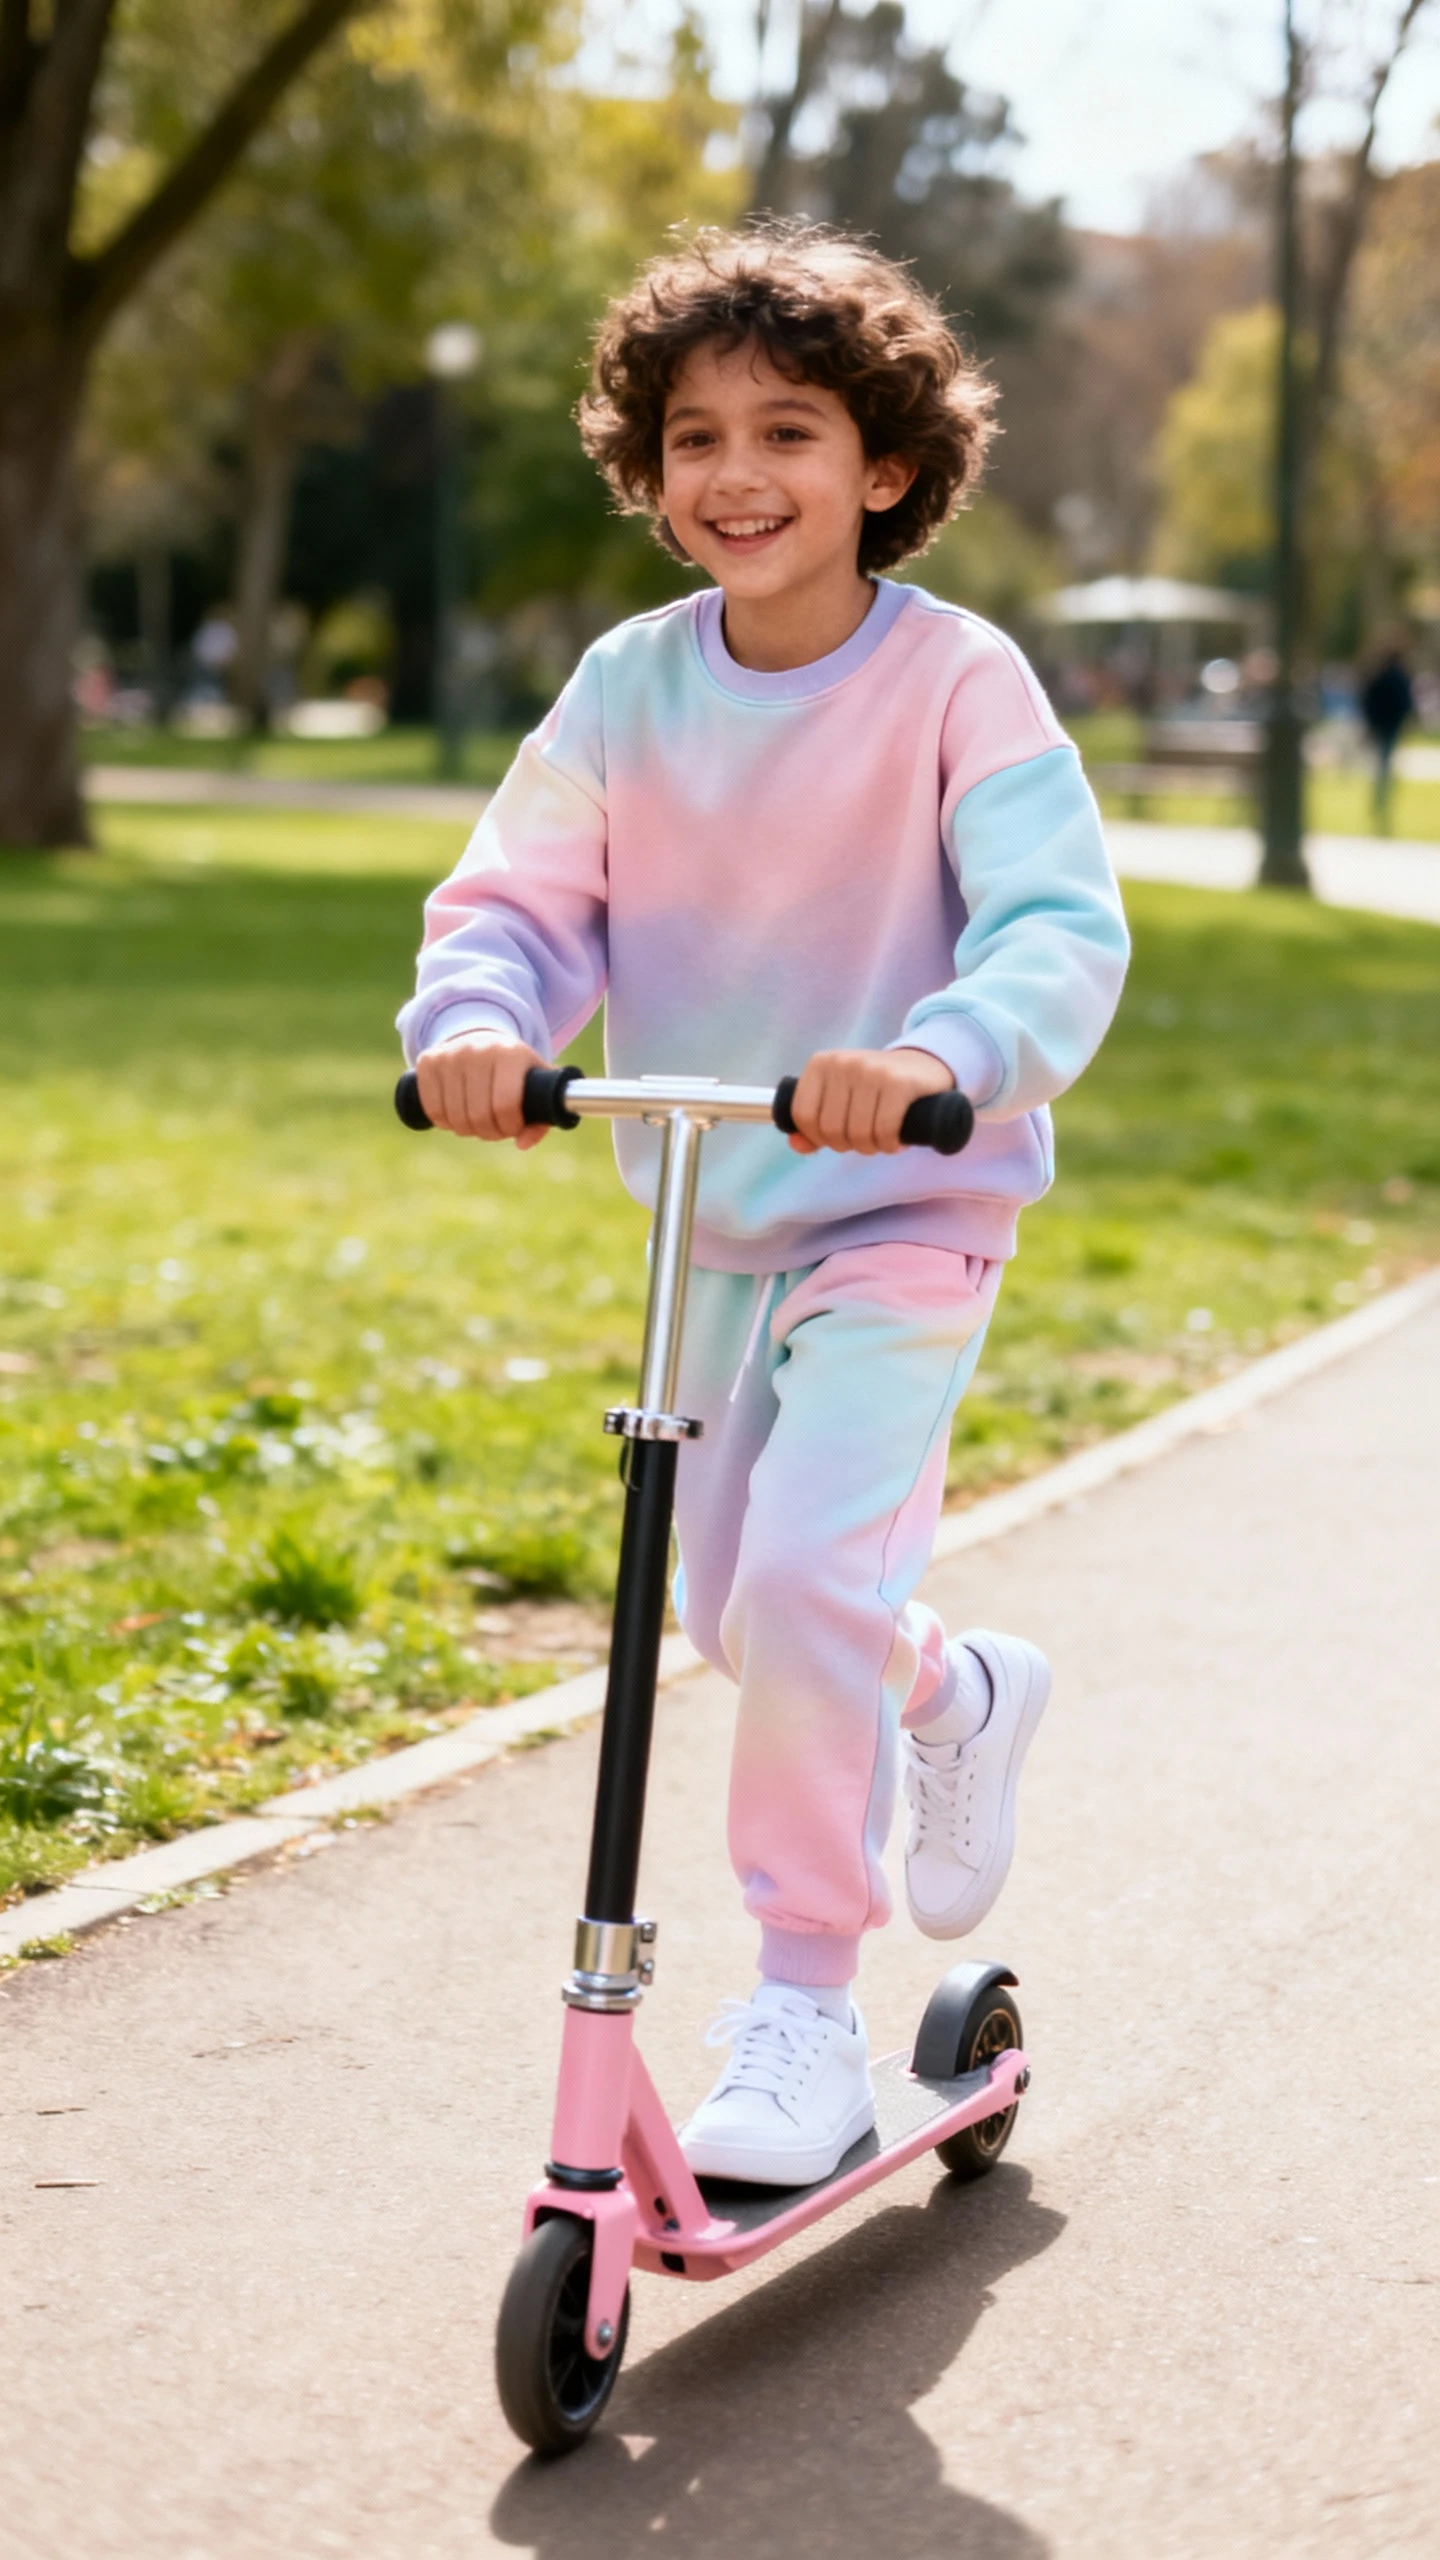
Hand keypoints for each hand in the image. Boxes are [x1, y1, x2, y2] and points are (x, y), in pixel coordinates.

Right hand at [415, 1034, 550, 1147]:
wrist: (480, 1040)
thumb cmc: (513, 1071)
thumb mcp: (535, 1086)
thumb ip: (540, 1116)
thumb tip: (522, 1143)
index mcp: (510, 1054)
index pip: (505, 1105)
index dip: (509, 1126)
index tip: (513, 1126)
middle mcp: (477, 1050)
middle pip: (479, 1115)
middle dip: (489, 1132)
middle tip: (494, 1128)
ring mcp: (449, 1055)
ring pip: (455, 1117)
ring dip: (467, 1130)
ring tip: (477, 1121)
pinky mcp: (428, 1062)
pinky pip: (433, 1109)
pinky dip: (444, 1122)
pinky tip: (456, 1115)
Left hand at [787, 1047, 955, 1155]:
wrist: (922, 1067)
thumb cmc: (873, 1089)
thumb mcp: (839, 1098)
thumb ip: (814, 1123)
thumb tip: (796, 1145)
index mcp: (820, 1064)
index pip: (803, 1116)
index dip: (819, 1137)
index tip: (838, 1137)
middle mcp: (842, 1063)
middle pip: (831, 1129)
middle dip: (849, 1145)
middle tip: (865, 1139)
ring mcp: (871, 1071)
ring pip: (858, 1133)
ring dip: (872, 1147)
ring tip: (881, 1139)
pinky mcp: (899, 1083)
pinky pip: (885, 1130)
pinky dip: (890, 1144)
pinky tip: (895, 1140)